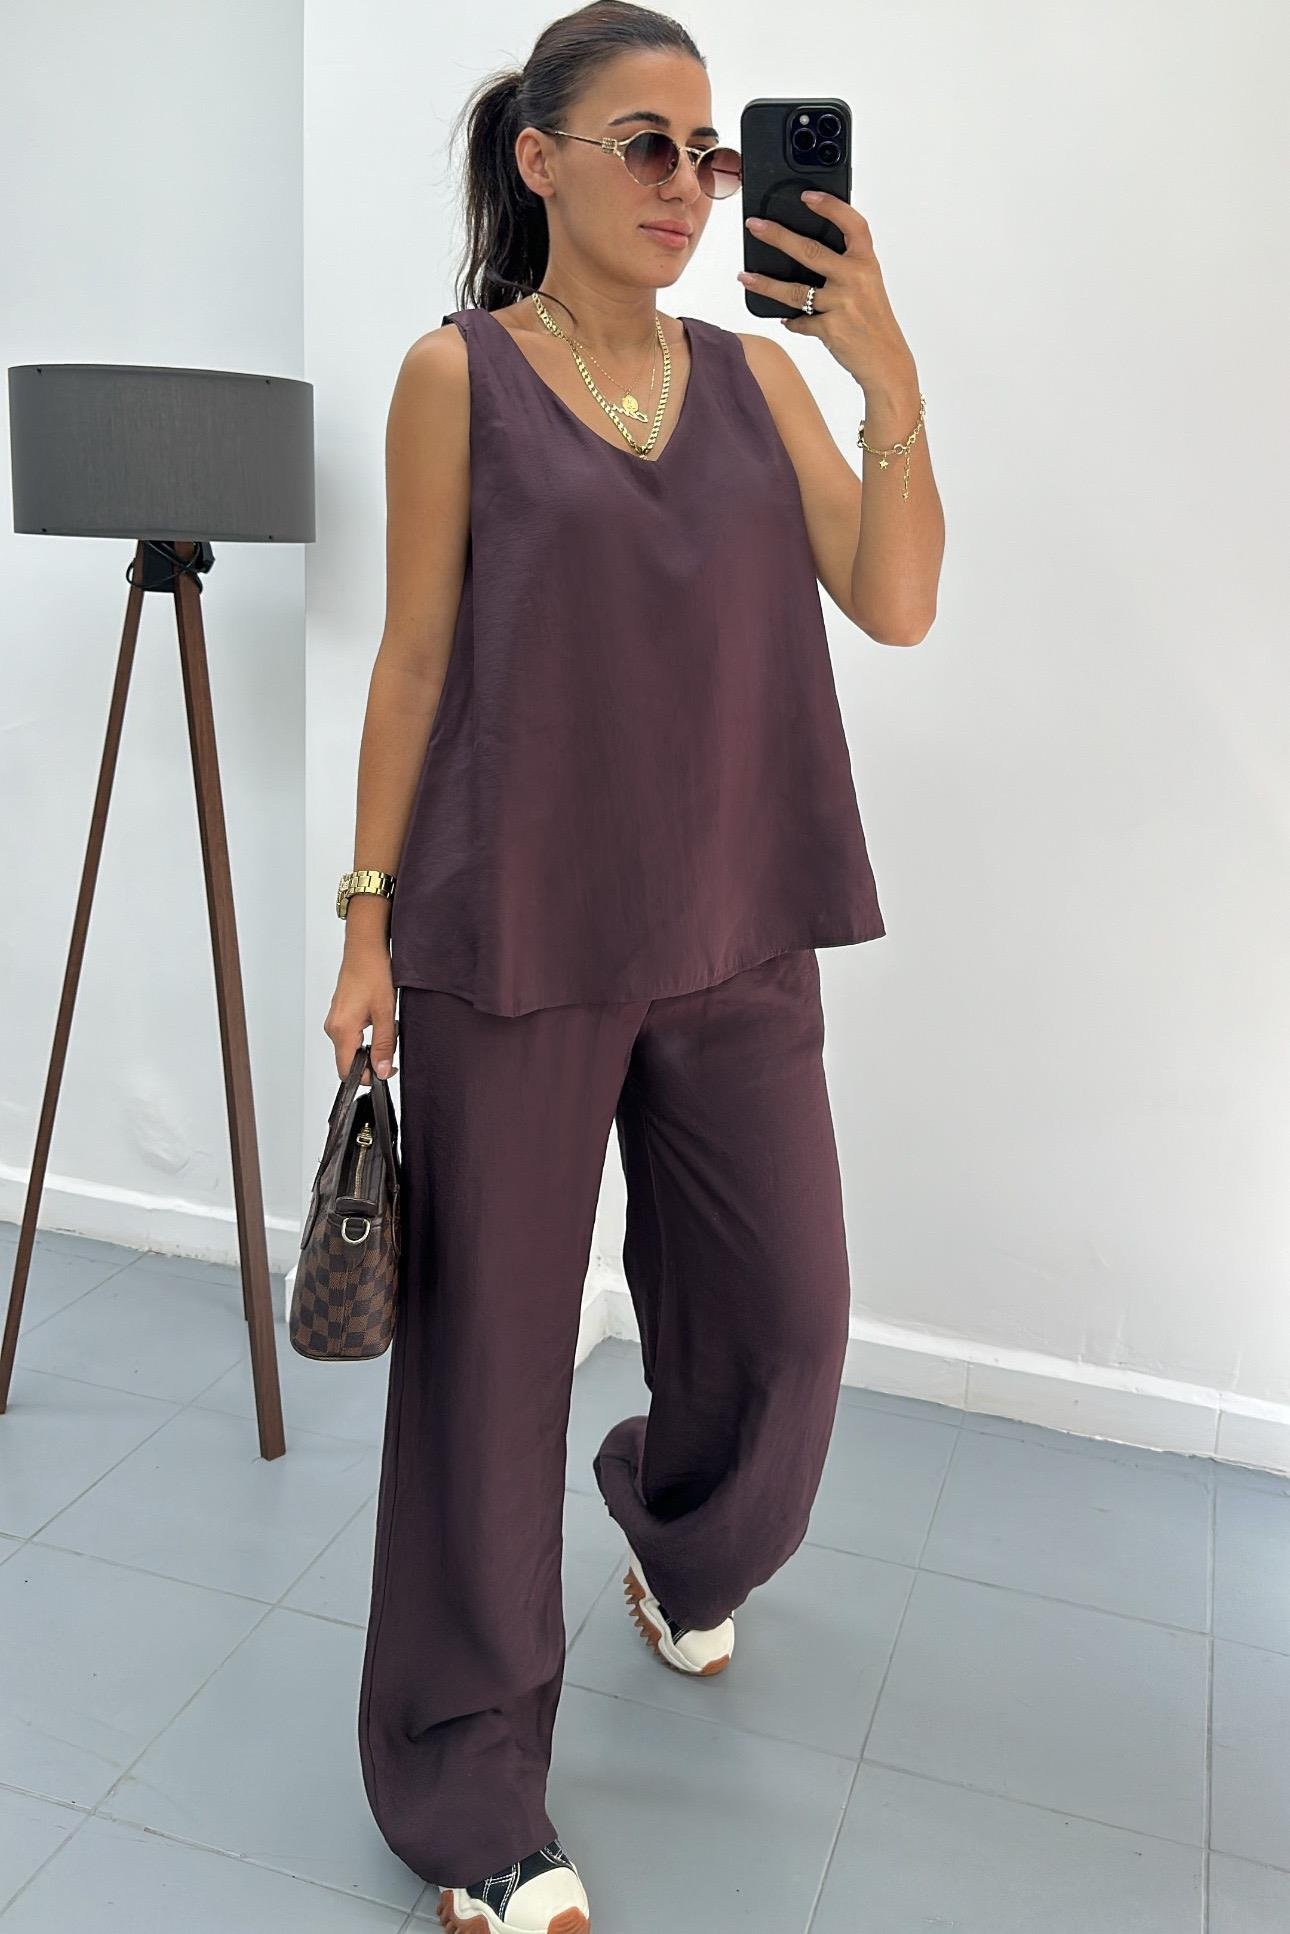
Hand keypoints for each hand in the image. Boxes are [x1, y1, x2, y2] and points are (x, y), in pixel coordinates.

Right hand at [324, 946, 396, 1083]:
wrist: (365, 949)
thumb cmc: (373, 973)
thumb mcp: (385, 1013)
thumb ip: (384, 1045)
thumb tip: (381, 1070)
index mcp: (342, 1030)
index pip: (346, 1071)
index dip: (367, 1077)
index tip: (385, 1071)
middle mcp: (333, 1027)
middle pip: (348, 1061)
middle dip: (371, 1060)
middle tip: (391, 1045)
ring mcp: (334, 1021)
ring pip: (351, 1048)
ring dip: (370, 1046)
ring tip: (386, 1026)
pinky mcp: (339, 1015)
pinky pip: (350, 1035)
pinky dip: (365, 1035)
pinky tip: (378, 1019)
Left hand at [738, 189, 916, 397]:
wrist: (886, 361)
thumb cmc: (874, 321)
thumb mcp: (868, 285)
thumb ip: (845, 267)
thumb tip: (805, 252)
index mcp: (866, 262)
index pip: (852, 224)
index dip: (830, 206)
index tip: (807, 195)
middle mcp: (855, 278)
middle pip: (809, 250)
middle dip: (777, 236)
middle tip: (755, 226)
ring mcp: (842, 304)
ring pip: (795, 291)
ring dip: (765, 283)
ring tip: (744, 277)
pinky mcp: (830, 329)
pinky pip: (800, 321)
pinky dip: (791, 321)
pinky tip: (785, 319)